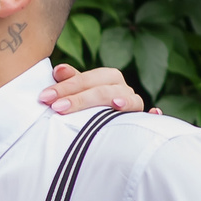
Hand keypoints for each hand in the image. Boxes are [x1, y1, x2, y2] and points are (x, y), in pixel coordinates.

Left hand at [38, 61, 157, 115]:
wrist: (101, 131)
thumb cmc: (87, 108)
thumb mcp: (77, 94)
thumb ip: (70, 82)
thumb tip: (59, 70)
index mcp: (107, 78)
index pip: (88, 78)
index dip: (67, 86)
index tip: (45, 97)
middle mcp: (122, 89)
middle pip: (105, 89)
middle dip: (81, 98)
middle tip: (57, 107)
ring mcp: (133, 105)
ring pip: (130, 100)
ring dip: (122, 102)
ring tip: (114, 105)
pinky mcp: (141, 121)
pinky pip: (151, 117)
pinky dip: (154, 114)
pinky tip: (154, 112)